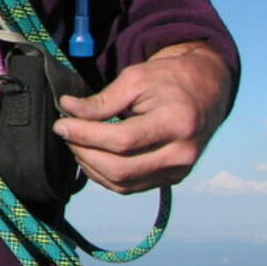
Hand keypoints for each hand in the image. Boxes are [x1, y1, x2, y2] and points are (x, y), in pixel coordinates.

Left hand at [53, 41, 231, 193]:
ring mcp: (179, 170)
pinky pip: (130, 187)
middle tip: (65, 132)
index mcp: (178, 123)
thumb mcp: (136, 78)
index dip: (86, 134)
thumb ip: (103, 100)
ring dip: (90, 166)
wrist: (204, 90)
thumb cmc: (168, 79)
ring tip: (76, 142)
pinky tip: (91, 156)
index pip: (122, 140)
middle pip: (120, 168)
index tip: (61, 123)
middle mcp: (182, 154)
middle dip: (84, 152)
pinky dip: (104, 175)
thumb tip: (68, 109)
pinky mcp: (172, 178)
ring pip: (123, 183)